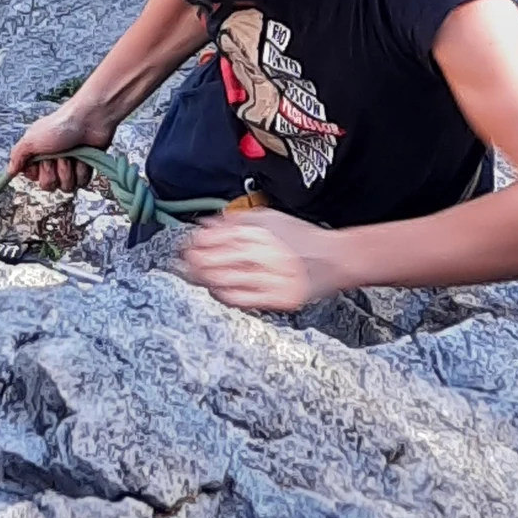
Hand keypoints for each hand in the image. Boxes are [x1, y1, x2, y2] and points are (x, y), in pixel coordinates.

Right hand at [9, 100, 118, 193]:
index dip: (38, 172)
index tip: (42, 158)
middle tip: (58, 154)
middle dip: (53, 172)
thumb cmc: (58, 126)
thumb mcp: (31, 140)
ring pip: (66, 187)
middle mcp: (52, 162)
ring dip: (68, 171)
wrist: (89, 120)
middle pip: (49, 185)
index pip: (33, 177)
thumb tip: (9, 172)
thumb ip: (17, 156)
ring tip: (72, 154)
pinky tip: (83, 157)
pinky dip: (82, 170)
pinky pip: (82, 183)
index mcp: (37, 154)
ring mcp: (69, 166)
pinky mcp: (84, 168)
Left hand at [178, 208, 348, 311]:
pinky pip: (242, 300)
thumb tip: (205, 224)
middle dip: (193, 262)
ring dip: (203, 279)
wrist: (337, 258)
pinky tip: (216, 291)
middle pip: (215, 259)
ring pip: (224, 280)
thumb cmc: (302, 237)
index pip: (214, 237)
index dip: (194, 243)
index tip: (184, 246)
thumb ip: (236, 220)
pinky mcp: (279, 298)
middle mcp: (263, 253)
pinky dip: (223, 296)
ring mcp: (271, 277)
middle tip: (181, 264)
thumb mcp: (268, 217)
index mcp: (258, 231)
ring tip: (193, 278)